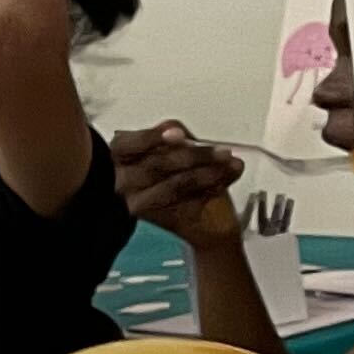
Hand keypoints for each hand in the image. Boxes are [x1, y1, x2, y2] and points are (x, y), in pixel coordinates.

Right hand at [109, 122, 242, 243]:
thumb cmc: (179, 169)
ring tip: (231, 164)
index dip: (152, 138)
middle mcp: (124, 180)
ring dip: (210, 173)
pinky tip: (228, 176)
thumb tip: (183, 135)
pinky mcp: (161, 219)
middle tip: (221, 151)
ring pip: (175, 186)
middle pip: (156, 166)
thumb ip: (175, 137)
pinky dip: (214, 187)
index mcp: (121, 154)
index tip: (180, 134)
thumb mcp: (175, 145)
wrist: (195, 209)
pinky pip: (190, 203)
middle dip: (194, 156)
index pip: (127, 145)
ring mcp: (140, 202)